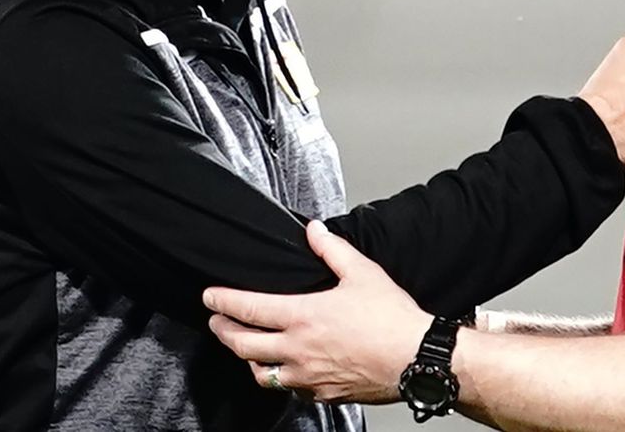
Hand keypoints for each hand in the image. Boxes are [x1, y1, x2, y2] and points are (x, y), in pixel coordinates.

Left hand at [205, 221, 430, 403]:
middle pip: (243, 344)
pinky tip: (284, 369)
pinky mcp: (322, 394)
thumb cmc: (392, 319)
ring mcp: (308, 376)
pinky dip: (279, 377)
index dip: (222, 301)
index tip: (209, 297)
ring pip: (261, 373)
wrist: (415, 359)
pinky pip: (288, 389)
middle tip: (216, 321)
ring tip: (246, 348)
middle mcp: (298, 350)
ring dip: (247, 358)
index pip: (248, 308)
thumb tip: (314, 231)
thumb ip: (332, 249)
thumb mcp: (363, 272)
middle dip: (223, 330)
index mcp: (304, 317)